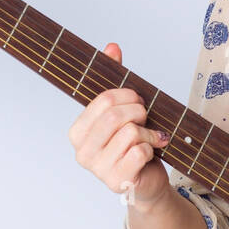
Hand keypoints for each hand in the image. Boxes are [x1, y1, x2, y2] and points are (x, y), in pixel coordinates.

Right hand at [67, 42, 172, 209]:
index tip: (137, 100)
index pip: (104, 100)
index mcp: (77, 131)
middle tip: (146, 118)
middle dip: (139, 112)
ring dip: (148, 132)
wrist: (148, 180)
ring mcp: (98, 169)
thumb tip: (112, 47)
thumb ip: (114, 81)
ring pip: (130, 132)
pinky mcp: (118, 181)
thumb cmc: (133, 145)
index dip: (127, 95)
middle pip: (116, 115)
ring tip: (149, 138)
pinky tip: (150, 153)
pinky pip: (140, 151)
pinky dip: (151, 148)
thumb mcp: (123, 111)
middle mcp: (82, 152)